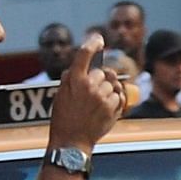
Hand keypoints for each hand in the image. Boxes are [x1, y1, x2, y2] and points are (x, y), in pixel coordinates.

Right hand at [49, 34, 125, 150]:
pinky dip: (115, 100)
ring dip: (107, 90)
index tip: (98, 39)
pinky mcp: (113, 108)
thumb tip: (78, 66)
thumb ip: (70, 79)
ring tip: (96, 103)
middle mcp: (90, 87)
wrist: (73, 140)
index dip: (92, 45)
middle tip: (91, 92)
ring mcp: (103, 97)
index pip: (84, 56)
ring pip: (113, 84)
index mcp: (74, 81)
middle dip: (99, 79)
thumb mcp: (60, 94)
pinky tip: (104, 108)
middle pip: (102, 72)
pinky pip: (120, 96)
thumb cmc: (64, 117)